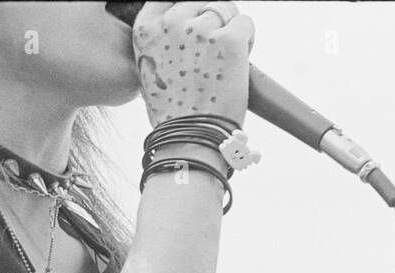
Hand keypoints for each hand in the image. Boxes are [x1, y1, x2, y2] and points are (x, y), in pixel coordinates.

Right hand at [132, 1, 254, 126]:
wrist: (190, 138)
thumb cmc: (174, 113)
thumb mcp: (151, 70)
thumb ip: (162, 43)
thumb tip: (183, 34)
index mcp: (146, 28)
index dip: (188, 12)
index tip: (196, 28)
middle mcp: (172, 23)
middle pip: (200, 2)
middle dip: (211, 21)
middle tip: (215, 50)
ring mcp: (201, 29)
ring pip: (225, 9)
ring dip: (230, 30)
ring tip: (227, 60)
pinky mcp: (229, 40)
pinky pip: (245, 22)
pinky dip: (248, 38)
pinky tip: (240, 60)